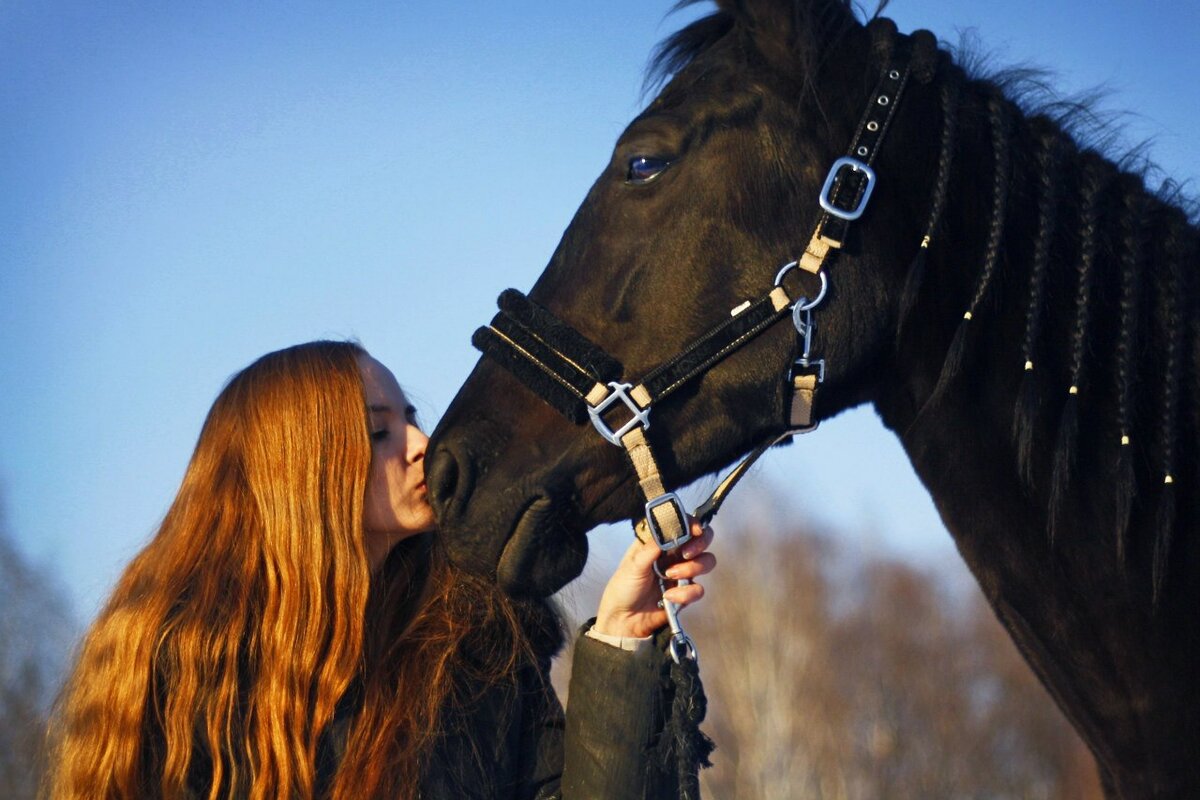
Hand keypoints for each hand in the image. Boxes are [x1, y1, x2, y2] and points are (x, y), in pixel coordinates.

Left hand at [593, 518, 715, 638]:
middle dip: (700, 544)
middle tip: (686, 554)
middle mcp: (674, 555)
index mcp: (660, 543)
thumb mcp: (632, 565)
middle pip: (702, 540)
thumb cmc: (623, 588)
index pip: (682, 525)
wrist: (624, 620)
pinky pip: (698, 589)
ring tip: (669, 576)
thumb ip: (650, 548)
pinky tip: (668, 597)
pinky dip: (685, 594)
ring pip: (706, 562)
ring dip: (691, 568)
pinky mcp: (686, 593)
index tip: (695, 530)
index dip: (692, 523)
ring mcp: (682, 573)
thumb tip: (665, 531)